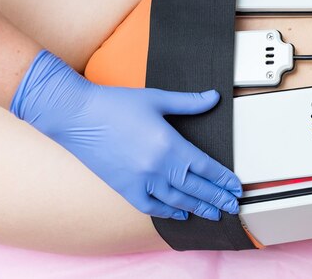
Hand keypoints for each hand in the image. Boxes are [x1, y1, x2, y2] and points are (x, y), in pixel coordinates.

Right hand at [10, 50, 241, 220]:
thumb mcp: (157, 99)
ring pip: (177, 201)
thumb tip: (214, 98)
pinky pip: (150, 206)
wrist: (75, 115)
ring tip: (214, 214)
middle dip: (217, 198)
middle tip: (233, 207)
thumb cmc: (115, 104)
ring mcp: (140, 180)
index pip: (206, 167)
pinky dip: (168, 212)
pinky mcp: (124, 187)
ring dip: (198, 208)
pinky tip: (180, 214)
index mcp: (169, 144)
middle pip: (196, 188)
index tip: (236, 188)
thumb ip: (189, 102)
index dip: (224, 179)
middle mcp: (157, 167)